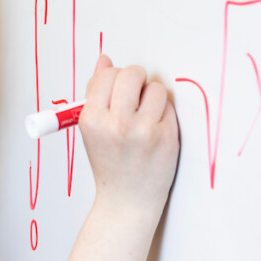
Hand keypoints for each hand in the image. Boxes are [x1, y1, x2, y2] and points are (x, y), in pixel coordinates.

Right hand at [78, 55, 179, 216]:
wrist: (127, 201)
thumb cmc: (110, 163)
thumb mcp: (92, 129)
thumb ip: (96, 92)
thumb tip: (104, 60)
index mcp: (91, 120)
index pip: (107, 74)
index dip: (116, 77)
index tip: (120, 89)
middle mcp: (116, 124)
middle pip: (132, 74)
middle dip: (136, 79)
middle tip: (136, 95)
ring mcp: (143, 131)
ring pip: (155, 88)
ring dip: (152, 96)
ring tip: (146, 116)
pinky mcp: (166, 137)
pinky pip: (169, 107)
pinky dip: (164, 114)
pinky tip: (155, 130)